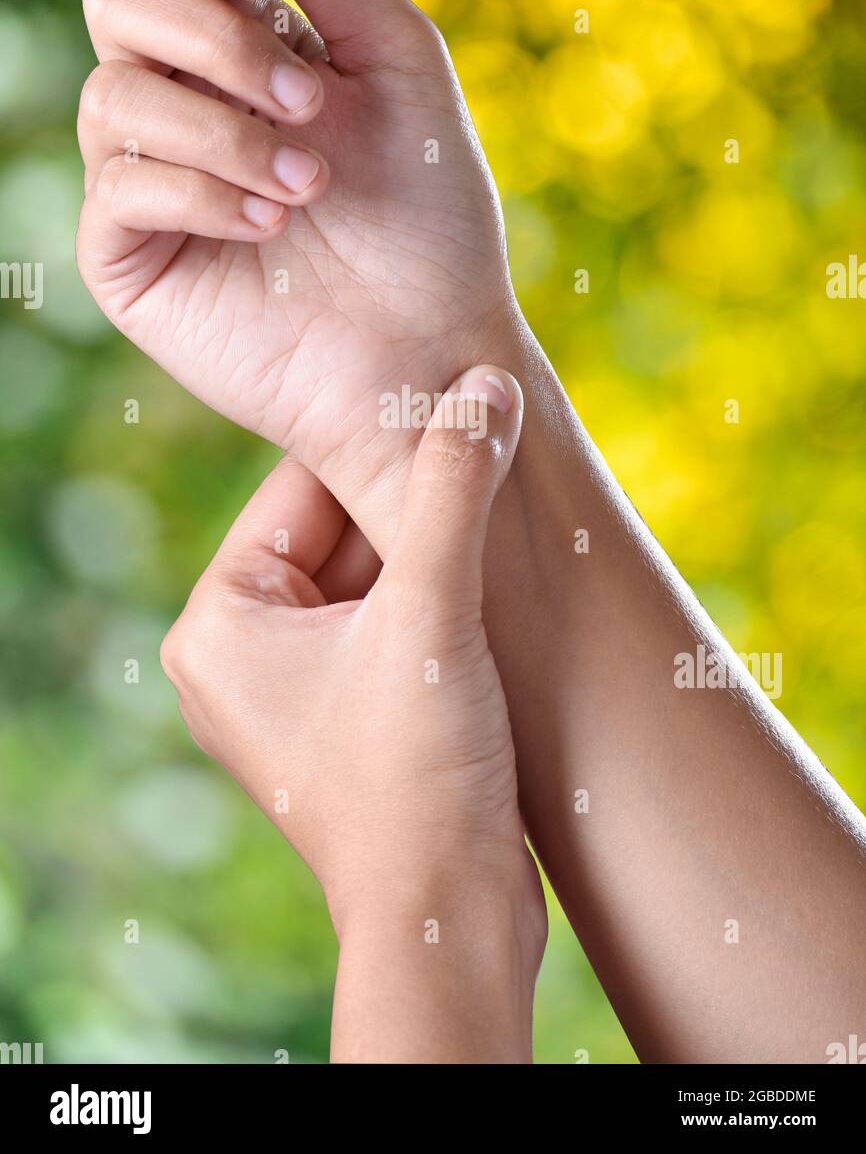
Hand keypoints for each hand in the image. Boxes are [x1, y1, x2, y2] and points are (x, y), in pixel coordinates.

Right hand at [77, 0, 520, 548]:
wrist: (432, 346)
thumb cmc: (427, 212)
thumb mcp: (397, 59)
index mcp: (238, 35)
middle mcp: (181, 95)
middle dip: (219, 38)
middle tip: (313, 101)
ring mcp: (148, 174)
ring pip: (116, 93)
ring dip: (226, 127)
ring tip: (311, 185)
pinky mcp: (130, 254)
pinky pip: (119, 184)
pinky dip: (201, 190)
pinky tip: (271, 225)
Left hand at [159, 366, 544, 946]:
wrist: (453, 918)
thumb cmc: (416, 775)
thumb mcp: (433, 611)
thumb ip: (454, 490)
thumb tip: (485, 386)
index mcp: (219, 622)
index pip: (299, 490)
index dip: (378, 442)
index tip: (446, 396)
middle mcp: (239, 656)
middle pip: (337, 534)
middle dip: (414, 503)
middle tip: (488, 448)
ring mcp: (293, 694)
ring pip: (370, 581)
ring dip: (436, 552)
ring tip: (504, 511)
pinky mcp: (346, 722)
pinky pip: (388, 628)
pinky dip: (439, 603)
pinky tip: (498, 578)